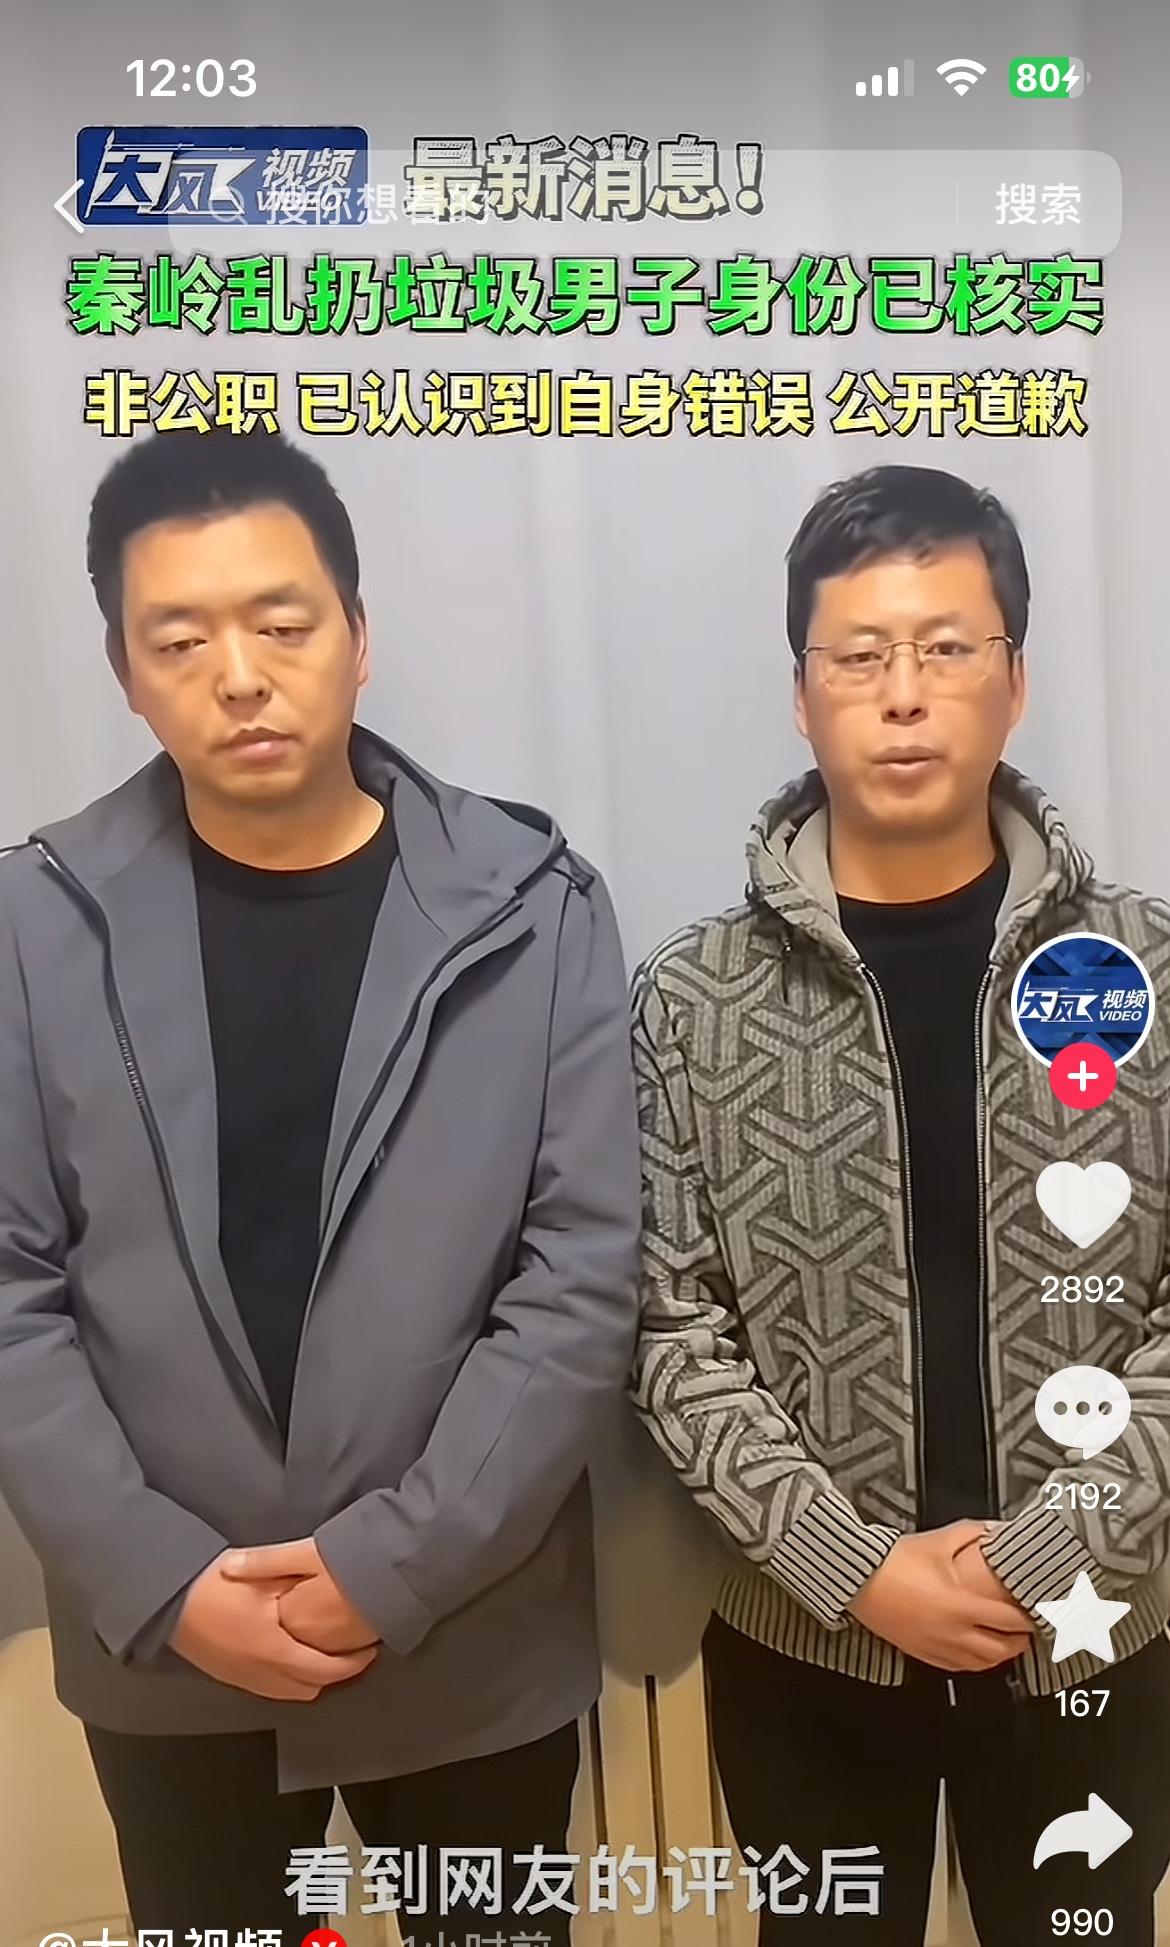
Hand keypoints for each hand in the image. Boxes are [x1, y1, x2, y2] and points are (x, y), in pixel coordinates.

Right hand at [169, 1553, 378, 1700]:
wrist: (168, 1600)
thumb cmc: (215, 1585)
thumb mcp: (262, 1576)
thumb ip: (296, 1585)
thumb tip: (329, 1585)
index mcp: (274, 1652)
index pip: (325, 1670)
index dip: (353, 1663)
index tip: (370, 1649)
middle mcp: (261, 1675)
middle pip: (311, 1688)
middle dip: (336, 1674)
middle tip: (354, 1652)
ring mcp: (243, 1680)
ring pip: (291, 1693)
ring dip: (313, 1678)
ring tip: (328, 1654)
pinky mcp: (230, 1677)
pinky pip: (271, 1689)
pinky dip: (290, 1679)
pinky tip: (293, 1657)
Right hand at [846, 1520, 1035, 1672]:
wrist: (860, 1580)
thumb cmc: (895, 1562)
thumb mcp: (938, 1541)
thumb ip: (972, 1534)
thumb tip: (995, 1530)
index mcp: (961, 1605)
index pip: (1010, 1621)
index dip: (1029, 1620)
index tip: (1039, 1613)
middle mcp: (953, 1632)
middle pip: (1001, 1649)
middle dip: (1020, 1642)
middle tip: (1028, 1630)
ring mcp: (937, 1646)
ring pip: (981, 1663)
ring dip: (1000, 1655)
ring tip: (1008, 1643)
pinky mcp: (922, 1652)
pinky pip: (957, 1666)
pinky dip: (974, 1662)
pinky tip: (977, 1653)